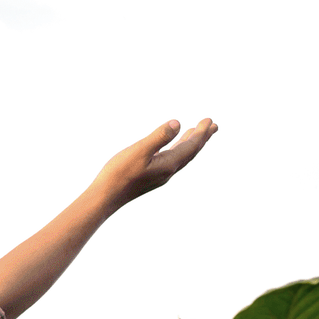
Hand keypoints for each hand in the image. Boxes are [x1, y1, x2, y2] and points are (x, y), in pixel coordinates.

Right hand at [92, 117, 217, 205]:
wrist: (105, 198)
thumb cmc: (119, 174)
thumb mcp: (139, 151)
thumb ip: (159, 137)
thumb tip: (177, 123)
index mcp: (169, 164)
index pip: (191, 146)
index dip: (202, 133)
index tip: (210, 120)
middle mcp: (168, 171)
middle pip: (190, 152)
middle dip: (201, 138)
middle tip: (213, 126)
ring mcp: (159, 175)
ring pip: (181, 157)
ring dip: (190, 144)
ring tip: (196, 133)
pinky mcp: (151, 177)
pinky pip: (171, 160)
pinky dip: (176, 150)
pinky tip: (171, 148)